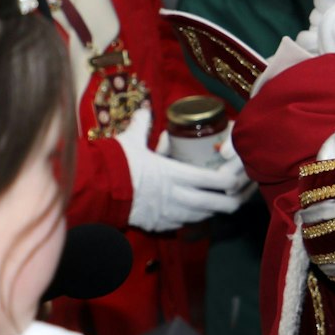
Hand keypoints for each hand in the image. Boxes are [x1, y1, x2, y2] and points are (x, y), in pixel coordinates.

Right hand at [117, 108, 252, 232]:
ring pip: (202, 216)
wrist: (95, 192)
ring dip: (213, 210)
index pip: (215, 180)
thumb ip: (142, 125)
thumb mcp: (130, 141)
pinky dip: (192, 218)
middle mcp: (178, 197)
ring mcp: (169, 214)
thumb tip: (145, 109)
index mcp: (176, 174)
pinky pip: (183, 224)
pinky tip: (194, 212)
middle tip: (239, 196)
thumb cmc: (115, 165)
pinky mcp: (159, 225)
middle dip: (232, 201)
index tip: (239, 176)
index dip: (232, 181)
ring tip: (220, 203)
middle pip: (217, 204)